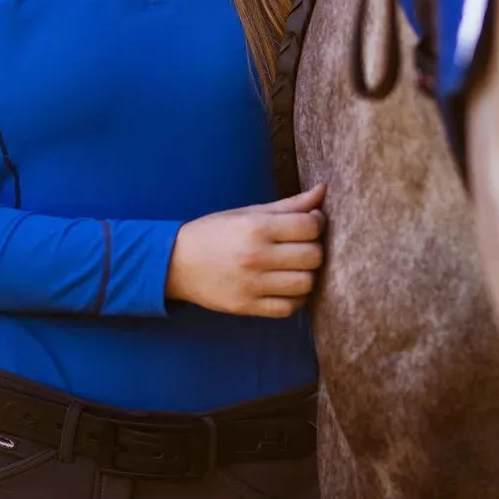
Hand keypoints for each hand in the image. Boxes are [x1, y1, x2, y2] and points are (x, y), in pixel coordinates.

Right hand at [164, 182, 326, 318]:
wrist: (176, 262)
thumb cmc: (215, 232)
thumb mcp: (247, 212)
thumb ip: (288, 205)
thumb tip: (322, 191)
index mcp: (255, 227)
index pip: (309, 226)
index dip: (317, 223)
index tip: (310, 223)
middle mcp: (255, 256)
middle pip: (313, 256)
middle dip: (314, 249)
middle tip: (302, 245)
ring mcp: (252, 284)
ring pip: (306, 284)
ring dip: (307, 274)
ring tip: (296, 267)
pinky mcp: (248, 306)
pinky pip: (289, 308)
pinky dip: (295, 298)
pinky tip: (287, 286)